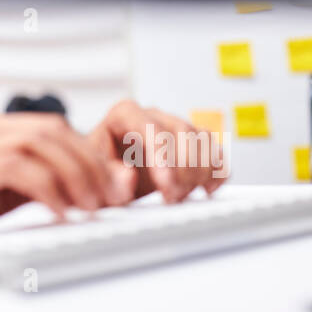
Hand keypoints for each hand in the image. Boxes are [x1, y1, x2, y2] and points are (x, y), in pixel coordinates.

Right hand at [0, 112, 138, 240]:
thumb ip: (29, 185)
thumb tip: (79, 192)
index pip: (52, 127)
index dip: (86, 154)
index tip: (105, 185)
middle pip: (53, 129)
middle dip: (88, 163)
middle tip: (106, 198)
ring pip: (42, 144)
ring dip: (76, 176)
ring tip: (90, 207)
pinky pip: (21, 170)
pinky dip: (50, 191)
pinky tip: (60, 213)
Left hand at [87, 99, 228, 203]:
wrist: (107, 178)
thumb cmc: (99, 173)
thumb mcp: (95, 175)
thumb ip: (109, 176)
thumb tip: (127, 175)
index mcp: (124, 114)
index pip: (150, 126)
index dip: (162, 154)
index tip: (165, 183)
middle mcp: (152, 116)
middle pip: (181, 131)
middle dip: (181, 168)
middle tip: (172, 197)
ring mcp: (174, 126)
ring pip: (201, 139)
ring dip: (198, 171)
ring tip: (180, 195)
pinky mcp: (192, 143)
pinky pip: (214, 150)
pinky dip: (216, 170)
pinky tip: (206, 189)